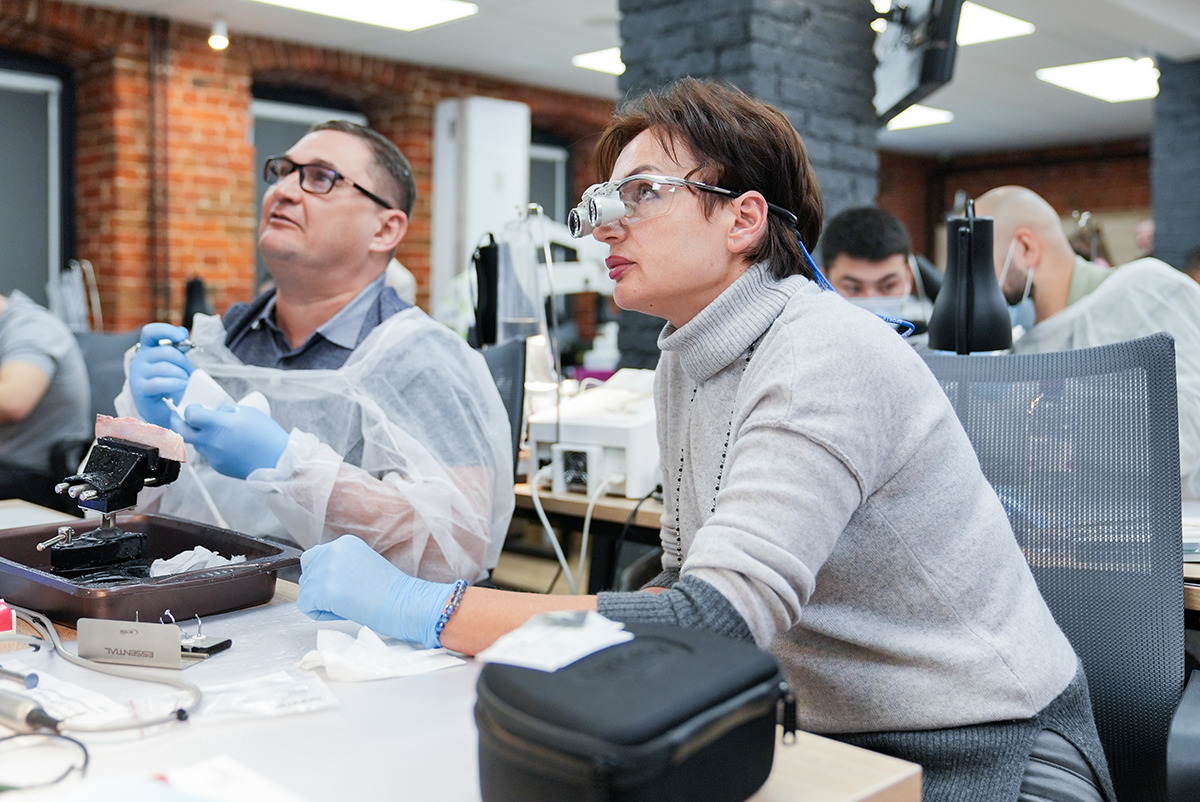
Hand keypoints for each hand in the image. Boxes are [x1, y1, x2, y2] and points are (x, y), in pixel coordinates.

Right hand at [129, 323, 194, 429]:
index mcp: (148, 350)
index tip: (182, 337)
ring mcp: (137, 374)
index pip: (151, 332)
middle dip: (184, 362)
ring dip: (181, 375)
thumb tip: (183, 331)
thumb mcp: (177, 364)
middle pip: (166, 352)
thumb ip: (179, 348)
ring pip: (165, 367)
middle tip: (191, 374)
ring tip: (186, 383)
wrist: (165, 410)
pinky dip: (175, 384)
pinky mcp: (140, 390)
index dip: (166, 330)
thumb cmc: (172, 384)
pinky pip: (159, 383)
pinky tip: (182, 387)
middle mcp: (139, 360)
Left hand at [181, 403, 288, 478]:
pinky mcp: (218, 467)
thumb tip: (216, 411)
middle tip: (184, 417)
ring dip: (202, 436)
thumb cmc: (267, 436)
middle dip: (179, 422)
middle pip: (181, 432)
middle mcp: (211, 442)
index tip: (197, 408)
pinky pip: (209, 454)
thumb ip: (227, 410)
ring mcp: (213, 456)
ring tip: (221, 433)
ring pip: (197, 443)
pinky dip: (215, 448)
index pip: (190, 415)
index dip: (190, 409)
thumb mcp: (249, 412)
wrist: (278, 463)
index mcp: (219, 425)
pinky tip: (230, 446)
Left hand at [297, 535, 458, 647]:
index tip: (347, 587)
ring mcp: (326, 568)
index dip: (325, 578)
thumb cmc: (391, 593)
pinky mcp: (322, 589)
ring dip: (322, 603)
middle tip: (347, 597)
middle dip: (320, 590)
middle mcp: (332, 549)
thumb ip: (341, 566)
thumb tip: (320, 581)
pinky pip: (305, 606)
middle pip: (306, 574)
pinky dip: (320, 615)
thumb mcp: (363, 566)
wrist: (405, 603)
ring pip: (305, 591)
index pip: (315, 558)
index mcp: (344, 542)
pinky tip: (344, 611)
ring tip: (349, 604)